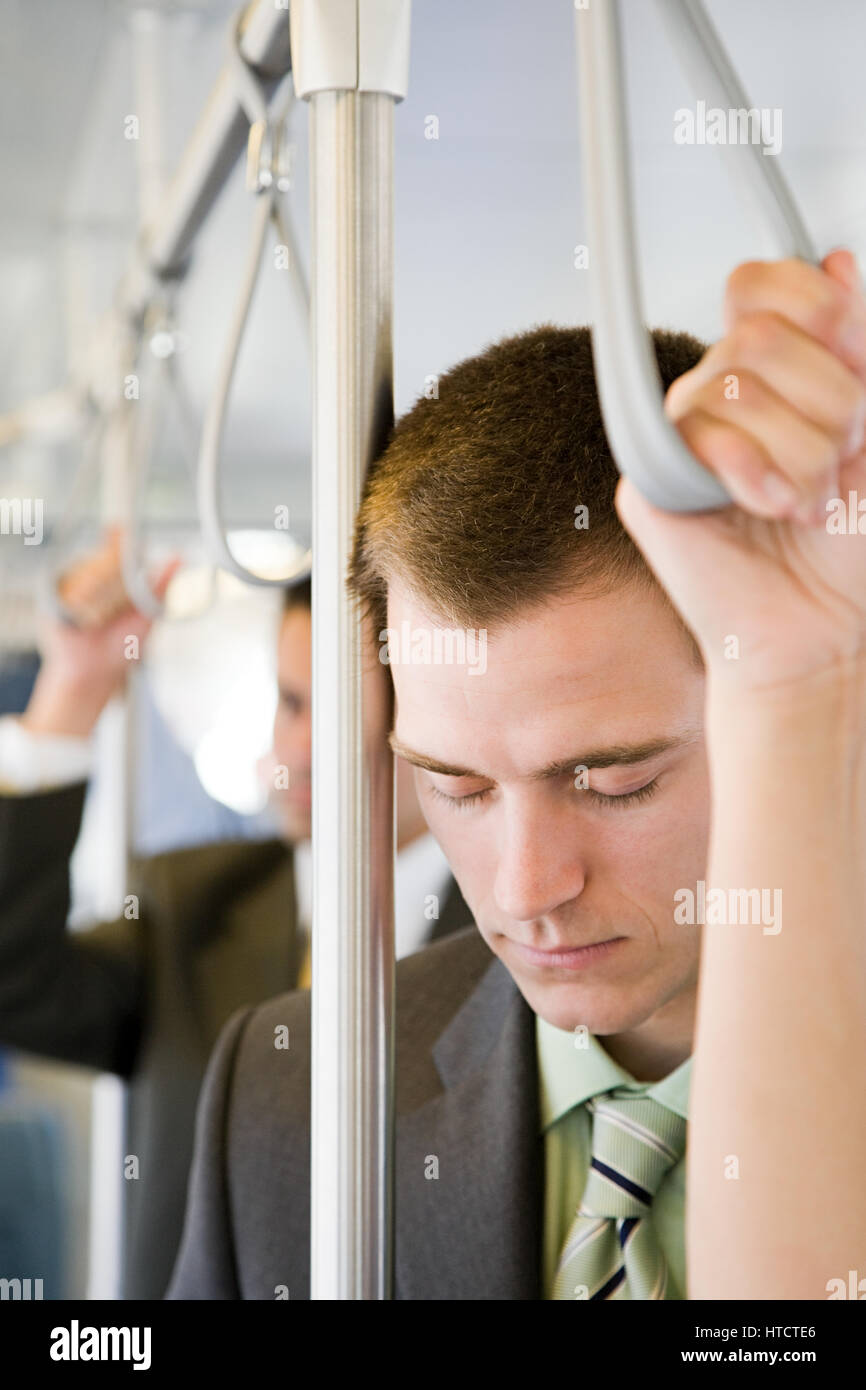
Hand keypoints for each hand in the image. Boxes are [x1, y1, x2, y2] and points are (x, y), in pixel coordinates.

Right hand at [20, 529, 178, 736]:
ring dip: (102, 606)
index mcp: (113, 572)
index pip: (117, 545)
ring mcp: (70, 582)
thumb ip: (160, 585)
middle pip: (108, 561)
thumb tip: (179, 557)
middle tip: (115, 613)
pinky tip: (84, 623)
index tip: (121, 529)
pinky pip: (72, 595)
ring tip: (98, 623)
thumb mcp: (147, 613)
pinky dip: (84, 612)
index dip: (119, 537)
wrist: (97, 671)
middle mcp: (90, 571)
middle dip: (120, 588)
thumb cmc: (122, 643)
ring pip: (92, 579)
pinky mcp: (53, 596)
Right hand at [614, 250, 865, 693]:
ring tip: (803, 500)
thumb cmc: (850, 543)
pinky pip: (699, 432)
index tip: (856, 364)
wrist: (822, 625)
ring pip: (737, 383)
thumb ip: (861, 343)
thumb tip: (837, 261)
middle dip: (827, 402)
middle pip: (761, 331)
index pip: (765, 281)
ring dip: (799, 452)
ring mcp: (681, 433)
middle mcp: (720, 392)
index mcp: (772, 370)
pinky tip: (763, 506)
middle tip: (837, 461)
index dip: (819, 311)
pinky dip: (751, 470)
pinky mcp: (651, 477)